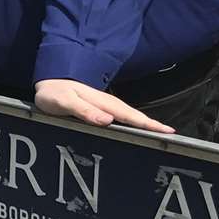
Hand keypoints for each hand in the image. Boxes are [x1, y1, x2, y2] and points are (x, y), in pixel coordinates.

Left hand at [33, 78, 172, 132]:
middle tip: (171, 135)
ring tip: (161, 133)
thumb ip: (84, 111)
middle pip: (134, 115)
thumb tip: (107, 120)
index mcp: (100, 102)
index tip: (166, 131)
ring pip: (129, 115)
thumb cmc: (53, 93)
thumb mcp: (64, 102)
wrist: (47, 82)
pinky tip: (137, 128)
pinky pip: (121, 115)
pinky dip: (133, 121)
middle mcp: (106, 102)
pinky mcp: (100, 107)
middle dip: (153, 124)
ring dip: (145, 123)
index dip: (147, 123)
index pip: (129, 115)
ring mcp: (104, 104)